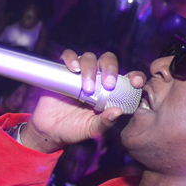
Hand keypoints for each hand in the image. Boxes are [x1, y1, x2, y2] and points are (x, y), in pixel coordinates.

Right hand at [22, 50, 145, 153]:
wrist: (50, 130)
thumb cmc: (74, 129)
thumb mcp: (92, 129)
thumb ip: (105, 122)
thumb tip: (118, 112)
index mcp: (110, 91)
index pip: (127, 77)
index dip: (135, 76)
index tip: (135, 82)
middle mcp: (96, 78)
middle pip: (108, 61)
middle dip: (110, 69)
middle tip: (108, 85)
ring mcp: (80, 73)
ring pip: (90, 57)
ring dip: (90, 69)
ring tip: (86, 87)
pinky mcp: (63, 70)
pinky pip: (68, 56)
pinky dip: (71, 58)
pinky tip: (72, 69)